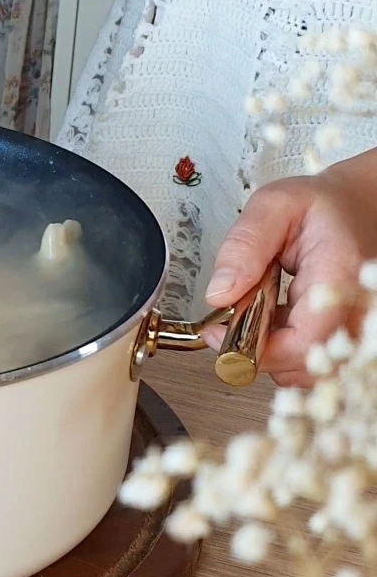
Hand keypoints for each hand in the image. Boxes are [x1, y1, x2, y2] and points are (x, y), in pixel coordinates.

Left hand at [202, 149, 376, 385]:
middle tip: (232, 322)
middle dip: (258, 353)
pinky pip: (313, 363)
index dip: (254, 349)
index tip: (219, 333)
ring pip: (308, 371)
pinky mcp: (346, 336)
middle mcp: (356, 310)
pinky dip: (286, 351)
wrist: (357, 205)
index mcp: (339, 277)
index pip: (303, 343)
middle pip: (304, 367)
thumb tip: (219, 294)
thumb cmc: (320, 206)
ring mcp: (355, 327)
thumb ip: (244, 245)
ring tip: (259, 313)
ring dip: (272, 353)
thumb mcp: (274, 206)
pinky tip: (275, 322)